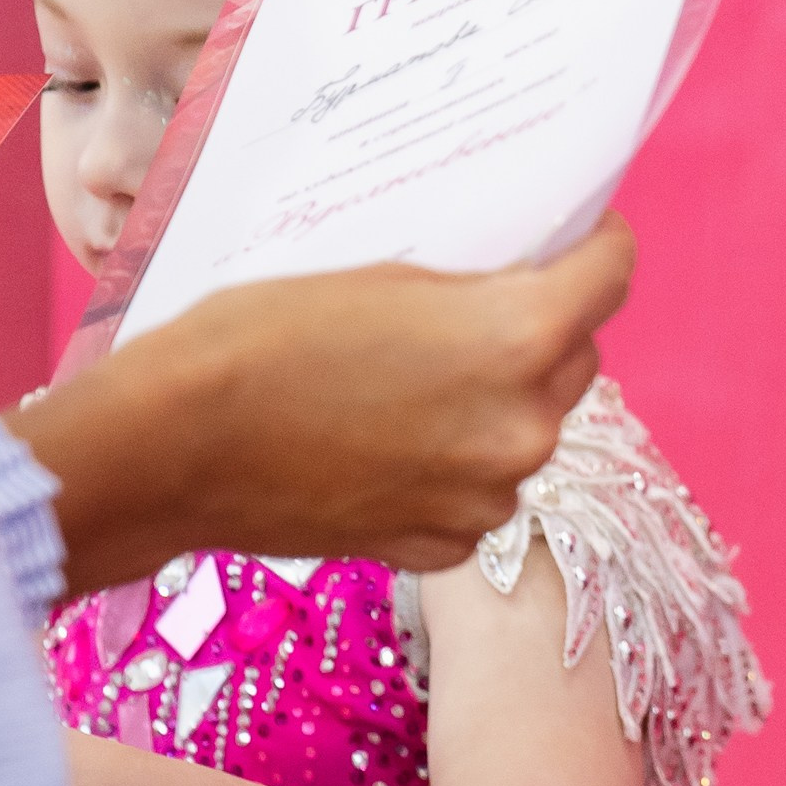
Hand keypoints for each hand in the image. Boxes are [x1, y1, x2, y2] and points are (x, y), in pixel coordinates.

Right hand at [16, 220, 633, 593]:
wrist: (173, 449)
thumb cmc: (257, 339)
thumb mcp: (378, 275)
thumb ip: (466, 289)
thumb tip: (514, 288)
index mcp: (517, 338)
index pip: (612, 276)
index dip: (599, 248)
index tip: (580, 241)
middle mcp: (523, 425)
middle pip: (574, 360)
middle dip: (540, 332)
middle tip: (473, 316)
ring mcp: (487, 495)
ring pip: (526, 431)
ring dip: (492, 407)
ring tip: (410, 387)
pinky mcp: (443, 544)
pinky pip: (478, 494)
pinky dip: (450, 469)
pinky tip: (386, 445)